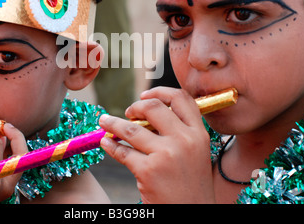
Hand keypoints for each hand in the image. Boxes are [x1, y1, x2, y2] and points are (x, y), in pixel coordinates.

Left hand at [99, 87, 214, 202]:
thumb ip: (178, 133)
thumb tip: (145, 115)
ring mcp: (165, 155)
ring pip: (131, 129)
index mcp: (198, 134)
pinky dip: (110, 145)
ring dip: (113, 123)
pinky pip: (122, 152)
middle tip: (127, 112)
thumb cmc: (191, 185)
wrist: (193, 213)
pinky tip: (106, 143)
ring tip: (104, 122)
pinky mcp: (148, 171)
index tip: (145, 94)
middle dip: (135, 107)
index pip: (181, 98)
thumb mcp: (195, 153)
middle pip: (153, 107)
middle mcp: (184, 140)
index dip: (160, 91)